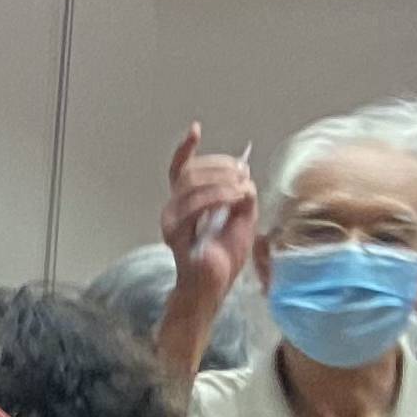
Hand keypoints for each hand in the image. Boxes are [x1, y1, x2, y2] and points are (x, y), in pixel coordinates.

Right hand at [161, 122, 256, 305]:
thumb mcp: (243, 216)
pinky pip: (193, 206)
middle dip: (220, 166)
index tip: (194, 130)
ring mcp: (172, 220)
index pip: (180, 170)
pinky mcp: (175, 233)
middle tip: (242, 174)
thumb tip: (244, 177)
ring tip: (241, 191)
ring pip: (191, 184)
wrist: (213, 287)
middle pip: (190, 171)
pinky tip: (234, 201)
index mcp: (188, 202)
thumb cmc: (223, 258)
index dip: (185, 149)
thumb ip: (242, 194)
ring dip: (222, 182)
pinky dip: (218, 198)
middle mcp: (174, 208)